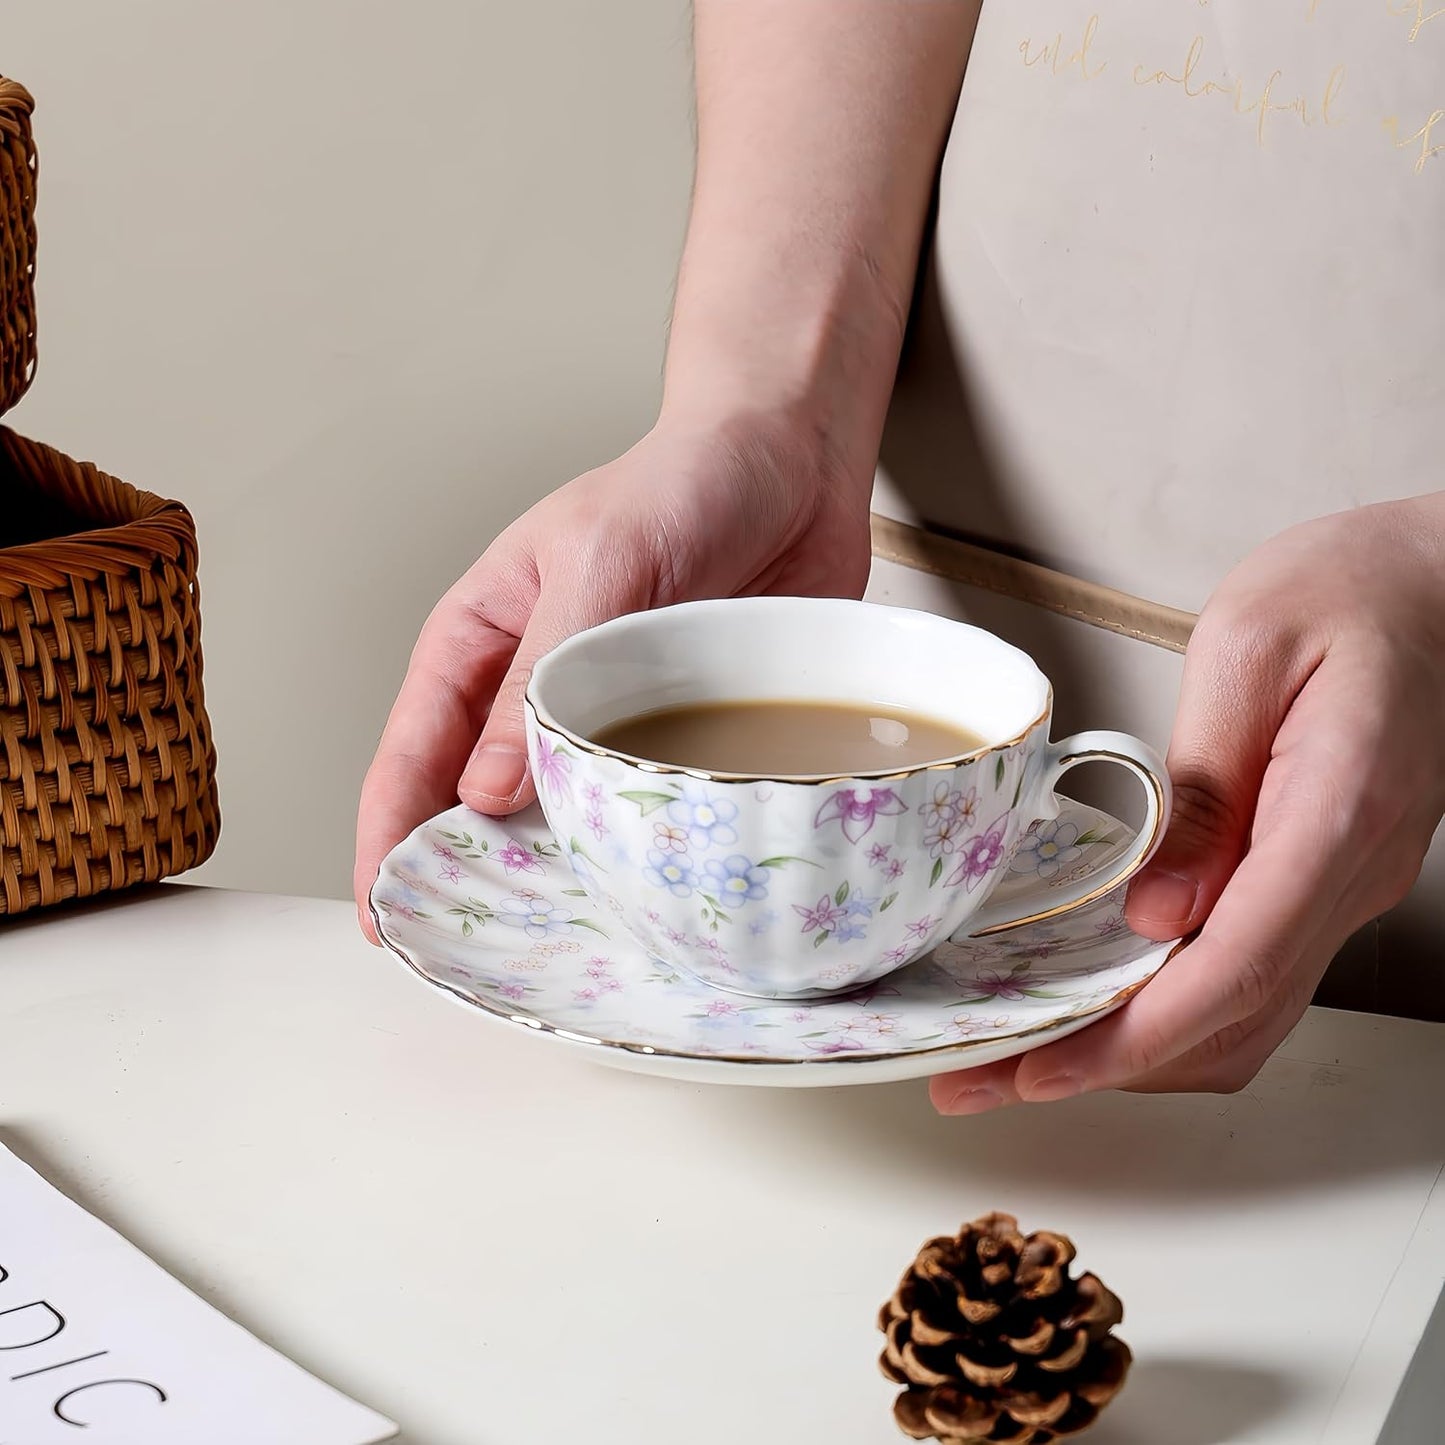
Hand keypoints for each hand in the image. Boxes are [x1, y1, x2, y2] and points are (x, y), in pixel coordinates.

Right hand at [353, 416, 872, 940]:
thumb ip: (538, 677)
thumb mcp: (596, 566)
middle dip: (462, 876)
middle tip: (466, 956)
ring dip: (552, 877)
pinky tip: (638, 899)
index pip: (412, 753)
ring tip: (550, 948)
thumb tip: (485, 792)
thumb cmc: (680, 482)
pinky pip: (641, 810)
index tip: (383, 915)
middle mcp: (534, 690)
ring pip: (558, 818)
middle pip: (474, 802)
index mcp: (482, 639)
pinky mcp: (677, 736)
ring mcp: (607, 718)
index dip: (387, 838)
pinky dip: (632, 856)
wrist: (793, 462)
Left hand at [933, 493, 1444, 1112]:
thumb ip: (1202, 785)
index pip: (1233, 966)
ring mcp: (1347, 885)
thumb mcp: (1247, 650)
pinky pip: (1254, 973)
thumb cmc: (1343, 589)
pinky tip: (1103, 997)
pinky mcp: (1326, 877)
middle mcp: (1353, 872)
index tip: (1042, 1067)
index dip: (1134, 1037)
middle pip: (1233, 1017)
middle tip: (988, 1075)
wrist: (1432, 583)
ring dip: (1139, 1051)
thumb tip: (1156, 911)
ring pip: (1248, 1015)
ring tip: (1024, 1048)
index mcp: (1336, 813)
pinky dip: (1176, 1010)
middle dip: (1108, 1064)